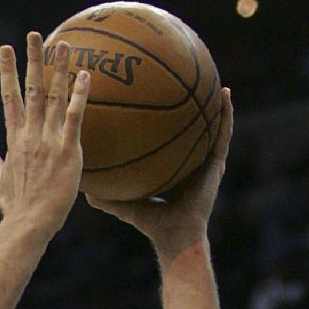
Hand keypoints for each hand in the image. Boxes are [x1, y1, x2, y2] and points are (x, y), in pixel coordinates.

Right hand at [0, 34, 88, 234]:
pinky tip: (86, 75)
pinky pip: (75, 117)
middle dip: (31, 60)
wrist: (28, 222)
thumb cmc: (14, 207)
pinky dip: (79, 95)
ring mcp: (49, 141)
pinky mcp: (67, 151)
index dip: (7, 72)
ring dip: (59, 68)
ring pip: (55, 96)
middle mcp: (30, 134)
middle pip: (32, 89)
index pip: (10, 98)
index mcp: (14, 139)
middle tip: (33, 34)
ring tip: (64, 44)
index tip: (5, 49)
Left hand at [85, 89, 233, 257]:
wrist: (176, 236)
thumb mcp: (124, 204)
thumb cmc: (151, 224)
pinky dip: (226, 112)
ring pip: (210, 123)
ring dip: (210, 98)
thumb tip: (83, 187)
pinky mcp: (217, 163)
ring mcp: (205, 161)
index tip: (150, 95)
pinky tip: (224, 92)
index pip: (163, 138)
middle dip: (184, 101)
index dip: (159, 119)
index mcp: (169, 167)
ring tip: (209, 71)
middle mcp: (189, 160)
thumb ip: (105, 196)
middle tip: (178, 74)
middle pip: (187, 125)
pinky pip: (223, 132)